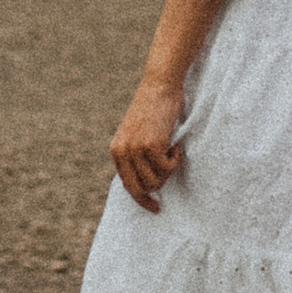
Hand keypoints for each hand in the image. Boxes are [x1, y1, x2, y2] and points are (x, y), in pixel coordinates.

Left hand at [110, 73, 188, 212]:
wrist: (159, 85)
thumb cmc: (153, 108)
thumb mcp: (137, 133)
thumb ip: (136, 155)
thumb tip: (147, 183)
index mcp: (116, 150)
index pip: (127, 185)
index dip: (142, 199)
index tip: (155, 207)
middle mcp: (122, 151)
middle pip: (140, 188)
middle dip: (157, 188)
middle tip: (169, 176)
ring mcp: (135, 149)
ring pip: (155, 180)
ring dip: (168, 170)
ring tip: (171, 151)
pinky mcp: (151, 145)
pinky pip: (167, 167)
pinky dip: (175, 159)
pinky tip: (175, 144)